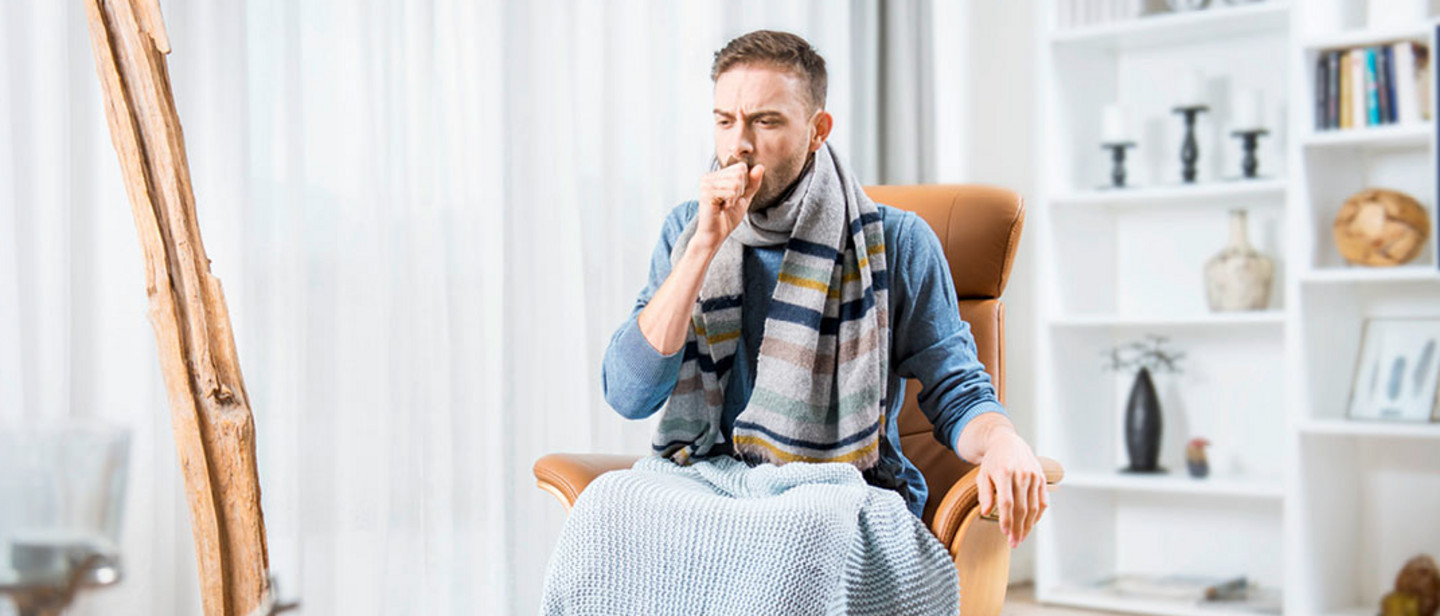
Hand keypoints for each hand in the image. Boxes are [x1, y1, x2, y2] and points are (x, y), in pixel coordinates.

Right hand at [695, 162, 764, 250]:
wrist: (715, 235)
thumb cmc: (727, 218)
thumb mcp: (744, 198)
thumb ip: (752, 183)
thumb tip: (760, 166)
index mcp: (716, 175)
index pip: (741, 168)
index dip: (743, 185)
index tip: (732, 197)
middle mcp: (709, 176)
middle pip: (739, 174)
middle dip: (739, 192)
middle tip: (728, 203)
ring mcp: (706, 184)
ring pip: (736, 183)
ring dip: (734, 198)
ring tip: (724, 206)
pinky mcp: (706, 192)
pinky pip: (731, 192)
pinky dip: (730, 203)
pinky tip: (721, 209)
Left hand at [975, 430, 1049, 548]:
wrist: (1007, 442)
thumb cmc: (993, 461)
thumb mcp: (983, 474)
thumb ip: (985, 493)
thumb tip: (986, 512)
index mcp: (1004, 473)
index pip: (1007, 502)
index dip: (1007, 520)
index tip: (1005, 533)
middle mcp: (1022, 474)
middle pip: (1022, 508)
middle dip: (1018, 528)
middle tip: (1014, 542)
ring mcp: (1034, 476)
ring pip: (1034, 507)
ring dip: (1028, 525)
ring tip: (1021, 537)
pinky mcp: (1042, 478)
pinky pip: (1043, 501)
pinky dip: (1038, 515)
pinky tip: (1031, 524)